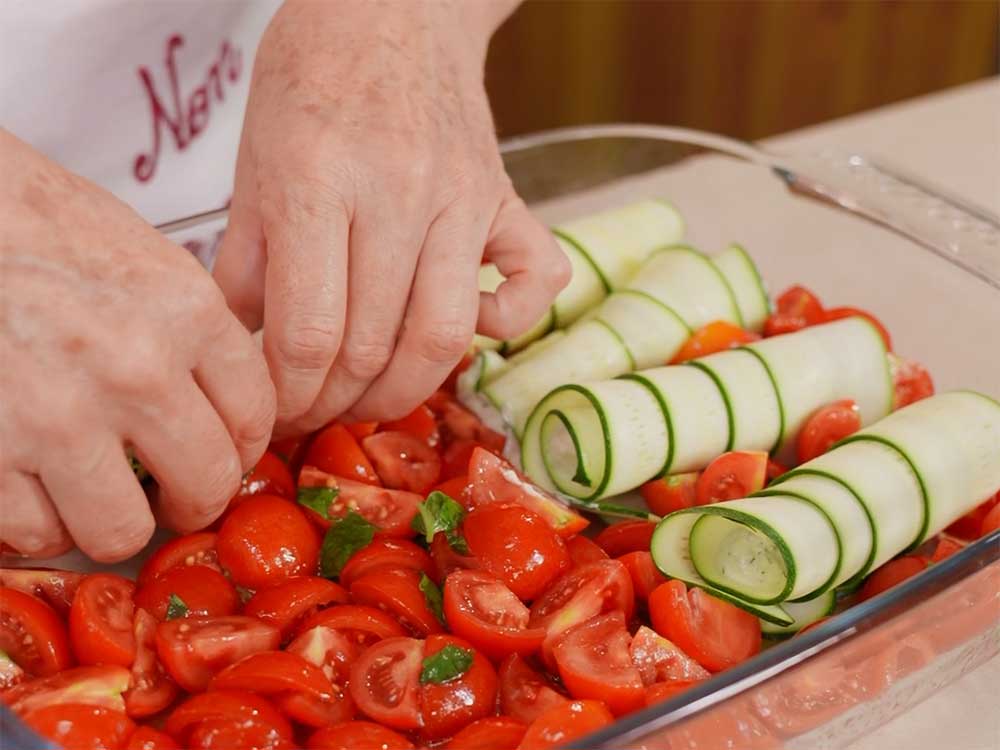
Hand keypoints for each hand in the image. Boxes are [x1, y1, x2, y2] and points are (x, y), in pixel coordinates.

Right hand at [0, 130, 275, 561]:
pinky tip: (35, 488)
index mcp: (187, 312)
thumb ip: (193, 331)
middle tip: (168, 494)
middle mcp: (137, 368)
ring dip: (113, 522)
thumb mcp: (143, 255)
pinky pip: (37, 533)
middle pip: (206, 485)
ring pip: (123, 531)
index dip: (241, 450)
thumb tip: (222, 401)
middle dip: (192, 501)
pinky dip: (38, 523)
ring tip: (96, 493)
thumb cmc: (33, 224)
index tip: (221, 456)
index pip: (255, 417)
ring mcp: (61, 415)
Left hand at [213, 0, 569, 435]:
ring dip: (403, 391)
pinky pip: (536, 281)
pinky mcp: (507, 199)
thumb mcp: (252, 160)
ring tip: (369, 398)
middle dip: (333, 404)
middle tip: (311, 412)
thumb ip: (244, 261)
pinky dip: (508, 324)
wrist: (394, 9)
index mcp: (318, 181)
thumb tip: (241, 349)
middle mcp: (398, 193)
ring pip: (445, 335)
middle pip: (373, 346)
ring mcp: (463, 198)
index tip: (274, 409)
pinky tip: (468, 326)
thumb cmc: (314, 77)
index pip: (307, 332)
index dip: (286, 395)